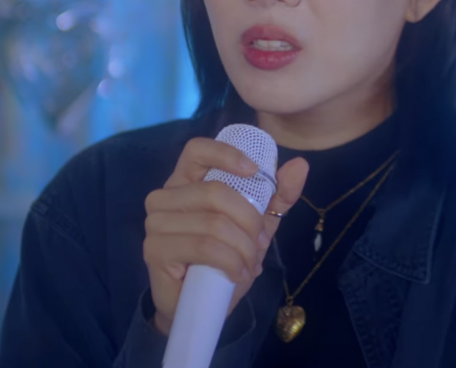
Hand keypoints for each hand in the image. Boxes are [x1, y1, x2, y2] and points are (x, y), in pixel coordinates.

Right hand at [143, 137, 308, 335]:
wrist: (198, 306)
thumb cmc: (223, 258)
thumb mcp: (257, 224)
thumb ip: (277, 195)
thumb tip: (300, 164)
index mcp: (186, 180)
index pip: (197, 149)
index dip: (226, 154)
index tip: (254, 171)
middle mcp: (165, 196)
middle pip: (215, 192)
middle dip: (250, 221)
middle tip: (260, 244)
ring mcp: (156, 223)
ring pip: (214, 223)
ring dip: (243, 248)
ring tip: (250, 264)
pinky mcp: (155, 250)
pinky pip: (205, 247)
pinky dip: (230, 262)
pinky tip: (237, 274)